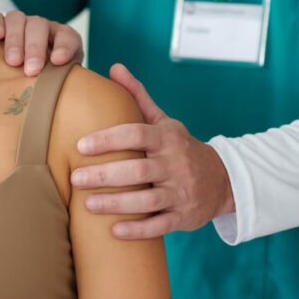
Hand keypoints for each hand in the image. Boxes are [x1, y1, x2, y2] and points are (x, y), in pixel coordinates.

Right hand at [0, 10, 84, 75]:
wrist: (26, 78)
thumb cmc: (46, 81)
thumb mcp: (58, 81)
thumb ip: (63, 82)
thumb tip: (59, 92)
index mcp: (62, 39)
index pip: (67, 37)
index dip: (64, 47)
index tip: (57, 61)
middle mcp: (41, 27)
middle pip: (39, 25)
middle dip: (35, 48)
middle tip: (32, 70)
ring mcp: (20, 24)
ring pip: (17, 19)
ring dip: (15, 39)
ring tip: (13, 61)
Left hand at [71, 63, 234, 239]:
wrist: (223, 180)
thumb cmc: (180, 148)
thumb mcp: (164, 122)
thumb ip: (137, 97)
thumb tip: (114, 67)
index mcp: (168, 139)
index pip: (137, 134)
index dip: (109, 139)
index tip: (81, 144)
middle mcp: (176, 165)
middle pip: (138, 171)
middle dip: (105, 176)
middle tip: (75, 178)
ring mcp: (181, 193)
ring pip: (146, 201)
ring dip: (115, 204)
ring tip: (87, 204)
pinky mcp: (183, 217)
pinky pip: (159, 225)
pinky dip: (137, 230)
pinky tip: (114, 231)